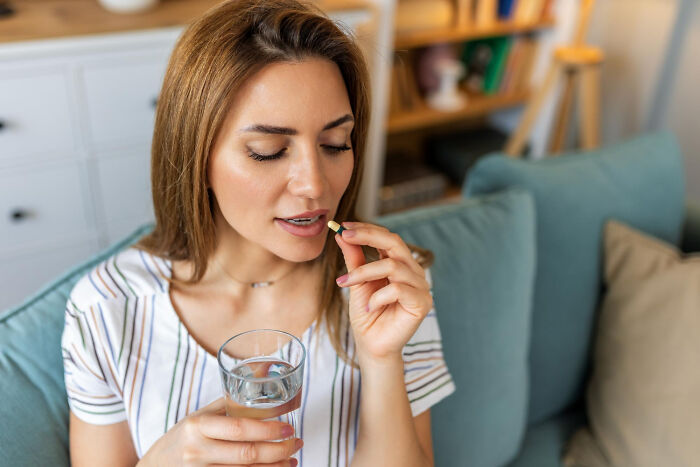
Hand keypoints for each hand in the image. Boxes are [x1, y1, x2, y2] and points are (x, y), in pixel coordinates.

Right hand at [138, 397, 301, 465]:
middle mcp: (198, 451)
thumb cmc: (184, 436)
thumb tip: (265, 374)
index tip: (288, 427)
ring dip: (276, 466)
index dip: (267, 430)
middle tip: (296, 441)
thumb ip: (230, 403)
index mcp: (198, 426)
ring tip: (292, 457)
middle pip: (247, 454)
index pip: (238, 429)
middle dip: (278, 449)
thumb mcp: (201, 415)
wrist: (156, 465)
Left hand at [334, 221, 433, 362]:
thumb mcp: (356, 282)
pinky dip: (377, 297)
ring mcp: (421, 287)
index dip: (367, 229)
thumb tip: (342, 234)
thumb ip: (354, 258)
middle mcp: (413, 272)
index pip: (387, 237)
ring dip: (364, 272)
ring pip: (392, 266)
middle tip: (345, 236)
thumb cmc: (366, 315)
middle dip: (367, 236)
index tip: (343, 226)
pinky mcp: (422, 303)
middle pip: (395, 243)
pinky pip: (397, 289)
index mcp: (400, 263)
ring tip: (346, 284)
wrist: (371, 345)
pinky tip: (368, 307)